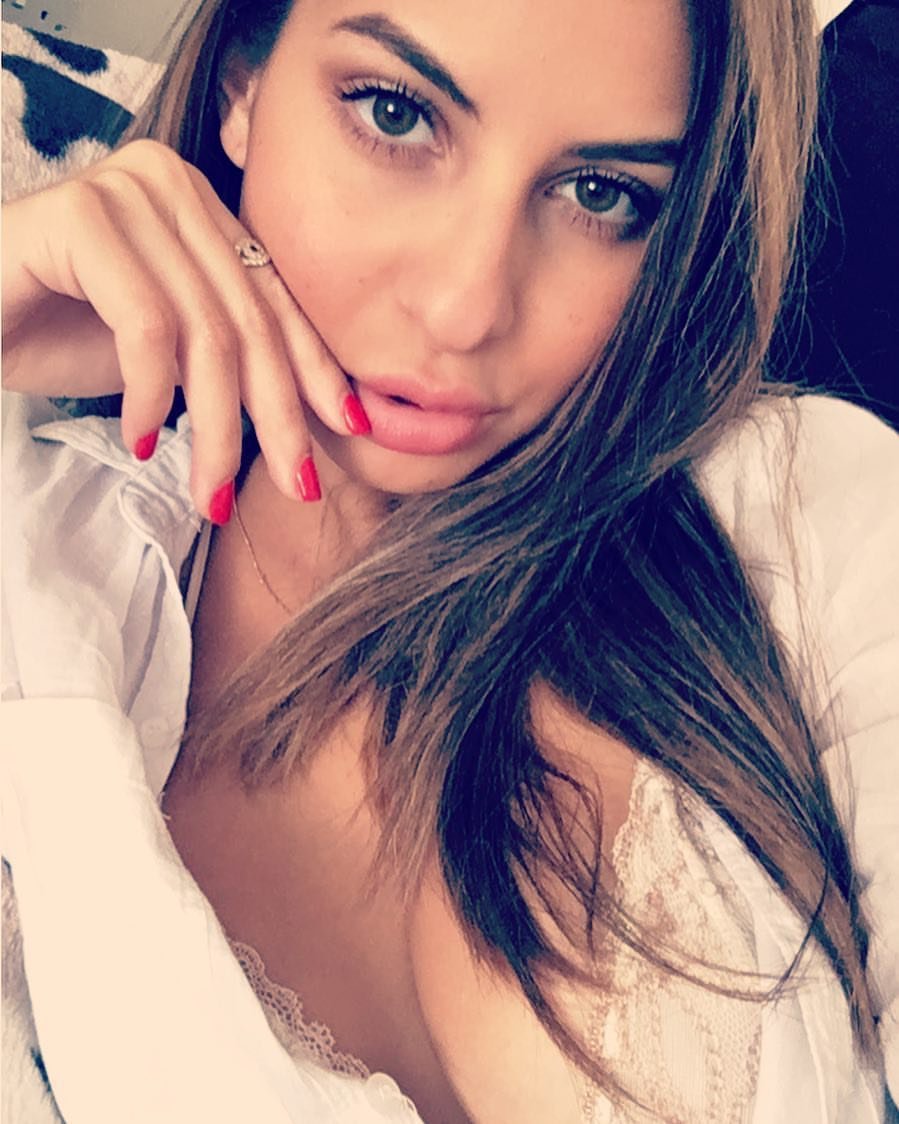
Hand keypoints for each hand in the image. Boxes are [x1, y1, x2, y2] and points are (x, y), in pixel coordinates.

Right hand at [1, 139, 366, 518]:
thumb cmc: (60, 333)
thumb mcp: (169, 350)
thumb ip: (229, 354)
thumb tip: (319, 412)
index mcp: (201, 205)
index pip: (275, 298)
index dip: (315, 369)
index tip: (347, 430)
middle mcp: (170, 184)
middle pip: (249, 319)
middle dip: (278, 416)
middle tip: (298, 484)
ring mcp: (124, 192)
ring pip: (205, 332)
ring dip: (216, 429)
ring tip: (208, 490)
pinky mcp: (78, 217)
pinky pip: (146, 325)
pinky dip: (151, 395)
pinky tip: (142, 438)